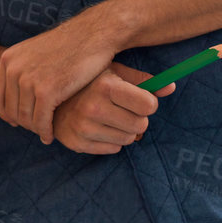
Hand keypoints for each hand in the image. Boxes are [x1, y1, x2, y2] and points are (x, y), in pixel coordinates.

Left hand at [0, 21, 109, 138]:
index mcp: (8, 59)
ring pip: (25, 118)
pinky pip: (40, 121)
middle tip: (37, 128)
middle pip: (10, 110)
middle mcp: (13, 69)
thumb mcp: (35, 52)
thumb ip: (22, 69)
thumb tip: (15, 92)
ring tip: (45, 132)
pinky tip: (51, 135)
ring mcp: (28, 80)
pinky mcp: (47, 91)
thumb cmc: (70, 44)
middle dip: (23, 123)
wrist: (93, 34)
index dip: (5, 113)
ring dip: (35, 129)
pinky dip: (45, 131)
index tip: (16, 122)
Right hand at [48, 63, 175, 155]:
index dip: (148, 103)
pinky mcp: (77, 143)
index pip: (148, 106)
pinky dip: (111, 141)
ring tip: (110, 118)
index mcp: (105, 86)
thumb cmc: (89, 82)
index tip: (139, 99)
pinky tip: (99, 128)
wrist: (50, 97)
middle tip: (123, 109)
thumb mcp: (113, 72)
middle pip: (141, 125)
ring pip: (128, 140)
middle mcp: (93, 107)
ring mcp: (83, 127)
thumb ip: (143, 80)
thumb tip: (171, 86)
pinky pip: (113, 150)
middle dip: (137, 118)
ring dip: (124, 131)